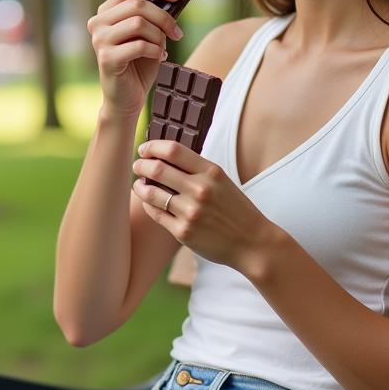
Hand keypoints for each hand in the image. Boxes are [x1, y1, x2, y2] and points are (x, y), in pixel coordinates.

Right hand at [88, 0, 184, 118]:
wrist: (127, 98)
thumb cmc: (139, 64)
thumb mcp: (148, 34)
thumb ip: (153, 15)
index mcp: (107, 11)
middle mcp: (98, 22)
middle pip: (138, 4)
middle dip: (164, 18)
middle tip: (177, 33)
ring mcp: (99, 40)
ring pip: (139, 23)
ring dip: (159, 37)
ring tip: (162, 49)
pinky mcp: (106, 58)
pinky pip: (139, 45)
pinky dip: (155, 51)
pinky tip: (157, 58)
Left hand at [132, 139, 275, 272]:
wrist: (252, 242)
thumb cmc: (235, 209)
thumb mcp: (222, 180)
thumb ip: (197, 168)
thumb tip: (164, 156)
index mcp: (211, 172)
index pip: (173, 150)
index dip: (152, 147)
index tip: (144, 149)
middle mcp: (200, 190)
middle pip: (157, 169)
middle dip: (140, 165)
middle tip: (137, 166)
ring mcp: (190, 212)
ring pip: (151, 193)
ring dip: (140, 187)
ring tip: (139, 185)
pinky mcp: (183, 232)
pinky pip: (156, 214)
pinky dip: (149, 205)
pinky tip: (150, 202)